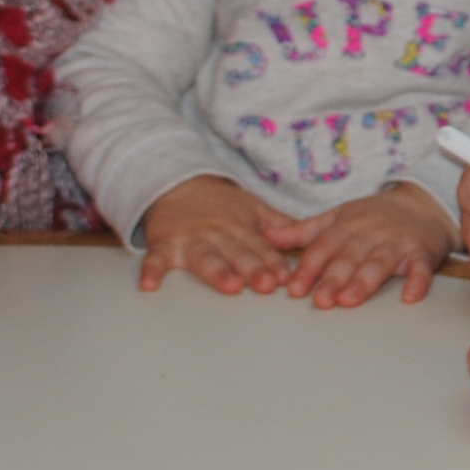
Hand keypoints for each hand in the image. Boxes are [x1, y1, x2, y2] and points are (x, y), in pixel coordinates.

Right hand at [138, 174, 290, 294]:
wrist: (177, 183)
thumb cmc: (222, 205)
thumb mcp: (254, 209)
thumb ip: (282, 226)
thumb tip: (320, 237)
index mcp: (241, 228)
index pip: (261, 246)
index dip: (273, 261)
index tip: (287, 276)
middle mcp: (218, 234)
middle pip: (236, 252)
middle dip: (252, 268)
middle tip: (266, 284)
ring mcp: (190, 239)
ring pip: (205, 257)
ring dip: (217, 271)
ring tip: (229, 286)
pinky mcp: (164, 243)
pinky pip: (156, 258)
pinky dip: (152, 270)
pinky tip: (150, 285)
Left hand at [258, 184, 456, 308]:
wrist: (422, 204)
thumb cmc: (374, 216)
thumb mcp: (338, 217)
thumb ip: (304, 231)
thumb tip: (267, 237)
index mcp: (347, 225)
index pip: (324, 247)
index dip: (309, 268)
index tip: (294, 288)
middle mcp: (370, 233)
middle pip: (349, 257)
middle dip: (333, 278)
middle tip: (320, 300)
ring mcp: (397, 243)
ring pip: (379, 263)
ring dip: (365, 281)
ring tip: (350, 300)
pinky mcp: (422, 253)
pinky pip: (421, 268)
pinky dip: (417, 281)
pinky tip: (409, 296)